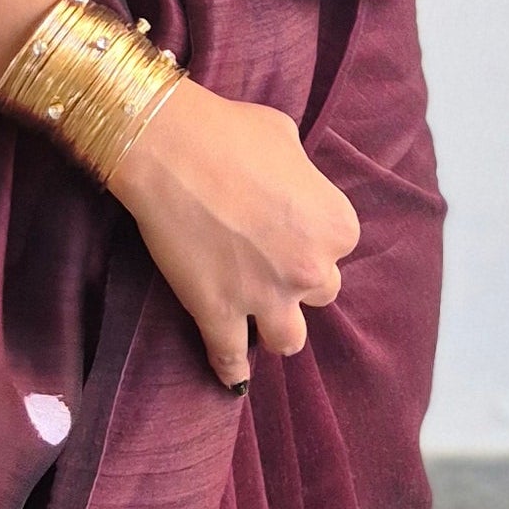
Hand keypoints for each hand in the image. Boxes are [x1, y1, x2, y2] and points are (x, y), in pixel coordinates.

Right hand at [107, 79, 360, 388]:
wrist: (169, 147)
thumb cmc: (229, 131)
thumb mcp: (287, 140)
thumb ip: (304, 178)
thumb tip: (294, 187)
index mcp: (338, 225)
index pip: (339, 248)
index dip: (311, 238)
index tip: (286, 229)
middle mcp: (312, 268)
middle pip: (319, 294)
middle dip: (296, 280)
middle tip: (266, 262)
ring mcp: (266, 297)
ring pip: (288, 339)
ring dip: (274, 328)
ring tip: (256, 319)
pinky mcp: (219, 314)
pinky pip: (231, 358)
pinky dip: (230, 369)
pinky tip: (228, 377)